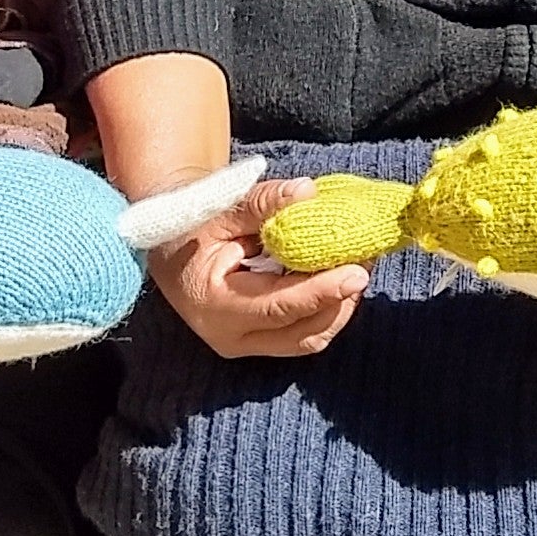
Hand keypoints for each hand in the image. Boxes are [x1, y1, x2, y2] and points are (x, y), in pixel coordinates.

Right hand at [149, 172, 369, 360]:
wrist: (170, 244)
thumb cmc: (193, 222)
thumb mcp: (221, 207)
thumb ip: (263, 202)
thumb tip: (307, 192)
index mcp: (214, 304)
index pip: (278, 307)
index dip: (321, 291)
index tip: (357, 271)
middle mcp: (229, 336)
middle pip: (300, 333)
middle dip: (339, 301)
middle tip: (365, 262)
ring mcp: (245, 344)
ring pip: (307, 340)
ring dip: (338, 308)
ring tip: (358, 267)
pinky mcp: (258, 341)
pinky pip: (302, 335)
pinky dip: (326, 310)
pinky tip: (339, 280)